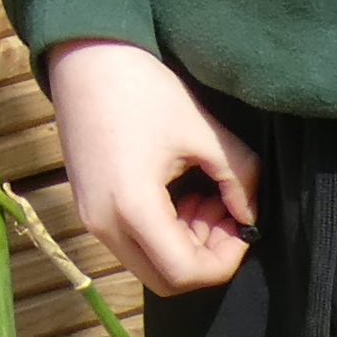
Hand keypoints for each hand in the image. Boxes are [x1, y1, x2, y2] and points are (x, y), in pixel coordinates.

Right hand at [45, 40, 255, 298]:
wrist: (85, 56)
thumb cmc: (144, 89)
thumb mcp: (201, 130)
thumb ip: (239, 178)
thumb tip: (251, 214)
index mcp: (134, 209)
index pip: (186, 273)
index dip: (225, 261)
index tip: (242, 226)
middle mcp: (105, 226)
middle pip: (166, 280)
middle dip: (205, 258)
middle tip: (225, 213)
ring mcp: (90, 219)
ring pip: (148, 264)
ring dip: (184, 245)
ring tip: (205, 197)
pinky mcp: (86, 207)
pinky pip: (130, 243)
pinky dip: (161, 234)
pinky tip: (178, 193)